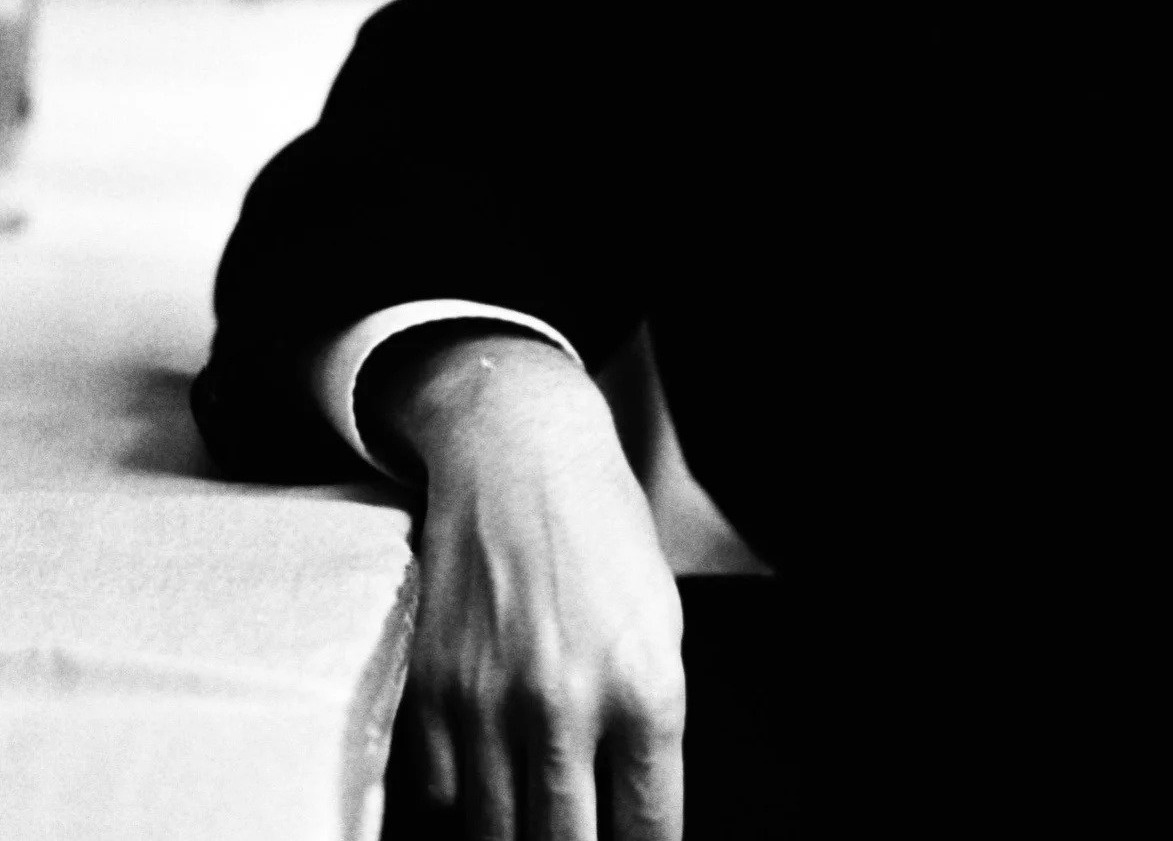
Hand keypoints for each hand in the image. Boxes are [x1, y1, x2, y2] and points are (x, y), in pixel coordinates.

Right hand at [367, 333, 685, 840]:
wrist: (519, 451)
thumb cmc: (601, 531)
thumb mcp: (659, 623)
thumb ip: (647, 724)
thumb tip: (631, 814)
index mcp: (645, 688)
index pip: (646, 833)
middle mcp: (569, 703)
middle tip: (574, 836)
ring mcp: (492, 700)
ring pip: (495, 834)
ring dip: (514, 835)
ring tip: (530, 817)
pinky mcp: (434, 688)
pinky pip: (440, 796)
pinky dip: (461, 804)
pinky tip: (482, 786)